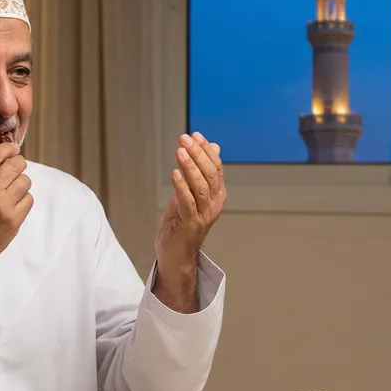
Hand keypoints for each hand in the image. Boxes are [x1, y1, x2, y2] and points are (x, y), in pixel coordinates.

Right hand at [0, 143, 32, 284]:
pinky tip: (13, 204)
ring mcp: (4, 206)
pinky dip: (23, 199)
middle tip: (15, 166)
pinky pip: (29, 199)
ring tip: (12, 189)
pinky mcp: (14, 220)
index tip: (12, 148)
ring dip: (20, 182)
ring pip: (25, 181)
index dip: (8, 148)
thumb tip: (1, 158)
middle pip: (16, 164)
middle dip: (17, 163)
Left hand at [154, 132, 224, 293]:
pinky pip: (187, 202)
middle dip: (198, 154)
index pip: (216, 167)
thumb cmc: (180, 224)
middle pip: (210, 174)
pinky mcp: (191, 224)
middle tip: (185, 138)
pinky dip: (181, 186)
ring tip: (180, 151)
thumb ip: (199, 172)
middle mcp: (214, 204)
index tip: (195, 135)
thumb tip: (213, 147)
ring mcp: (204, 215)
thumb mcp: (190, 193)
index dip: (206, 150)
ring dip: (190, 166)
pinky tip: (174, 173)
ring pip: (200, 186)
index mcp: (217, 195)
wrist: (176, 255)